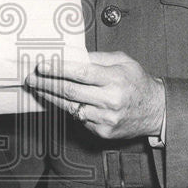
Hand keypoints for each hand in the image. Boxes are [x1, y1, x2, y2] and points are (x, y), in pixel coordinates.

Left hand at [25, 51, 165, 140]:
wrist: (156, 111)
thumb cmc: (137, 83)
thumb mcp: (124, 62)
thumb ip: (99, 58)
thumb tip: (73, 55)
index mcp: (115, 79)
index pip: (81, 73)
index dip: (58, 69)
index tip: (42, 66)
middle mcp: (110, 100)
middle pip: (70, 91)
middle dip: (46, 84)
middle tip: (31, 78)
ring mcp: (106, 119)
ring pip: (70, 107)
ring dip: (51, 97)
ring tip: (38, 88)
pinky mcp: (103, 132)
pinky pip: (79, 118)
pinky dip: (68, 109)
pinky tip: (59, 101)